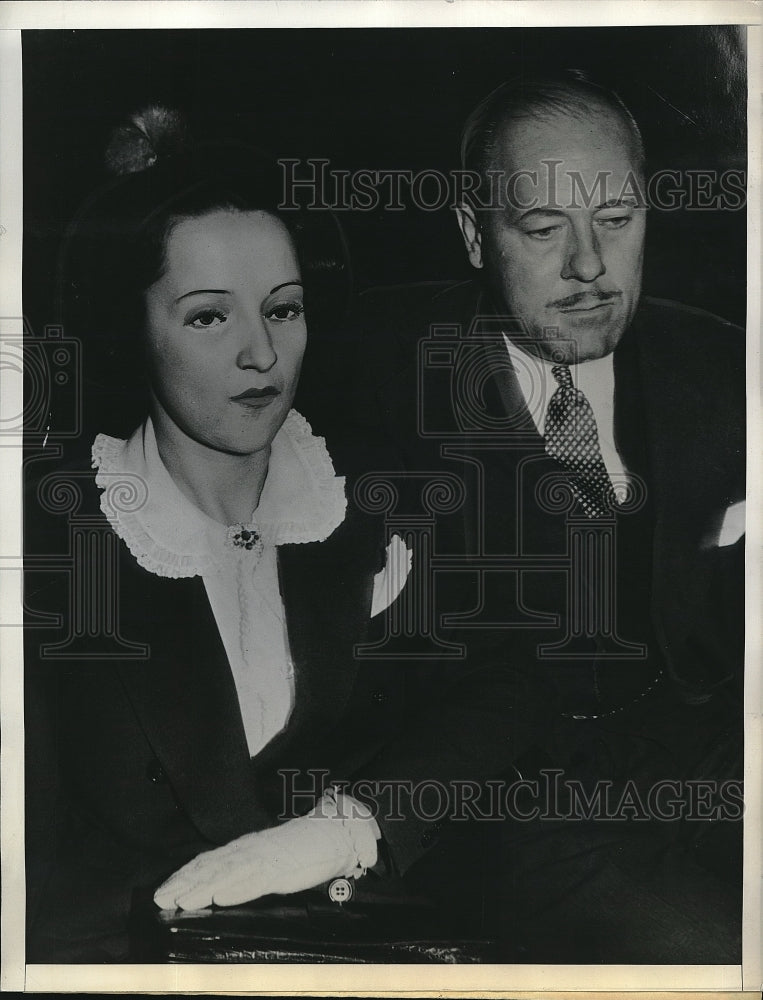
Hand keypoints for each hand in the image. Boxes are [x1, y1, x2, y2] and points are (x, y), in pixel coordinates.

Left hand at [154, 793, 377, 909]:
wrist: (338, 830)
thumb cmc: (304, 847)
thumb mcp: (270, 857)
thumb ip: (248, 868)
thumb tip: (220, 886)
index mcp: (247, 847)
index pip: (209, 860)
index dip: (185, 875)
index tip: (163, 889)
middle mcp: (252, 850)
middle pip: (212, 867)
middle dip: (184, 883)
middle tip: (160, 897)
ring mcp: (267, 858)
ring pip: (228, 874)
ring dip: (202, 888)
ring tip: (181, 901)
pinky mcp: (284, 869)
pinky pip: (257, 880)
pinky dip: (237, 889)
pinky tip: (221, 897)